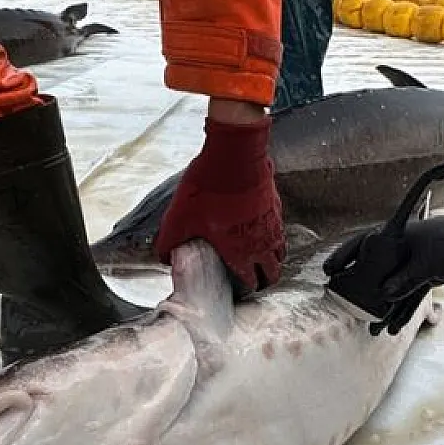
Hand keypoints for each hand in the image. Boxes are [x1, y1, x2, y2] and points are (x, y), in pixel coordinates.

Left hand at [153, 110, 284, 292]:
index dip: (246, 288)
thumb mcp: (178, 218)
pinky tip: (262, 227)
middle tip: (257, 280)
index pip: (250, 280)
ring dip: (273, 258)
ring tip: (263, 259)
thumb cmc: (207, 188)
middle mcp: (261, 241)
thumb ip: (169, 243)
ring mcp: (272, 223)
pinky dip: (274, 234)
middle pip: (273, 271)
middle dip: (265, 279)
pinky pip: (279, 226)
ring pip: (280, 251)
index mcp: (239, 251)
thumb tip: (163, 257)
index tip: (240, 290)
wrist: (234, 154)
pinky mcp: (275, 203)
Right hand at [324, 210, 443, 334]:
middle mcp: (400, 250)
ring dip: (385, 308)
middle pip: (375, 271)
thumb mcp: (429, 262)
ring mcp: (412, 264)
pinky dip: (403, 310)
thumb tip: (384, 294)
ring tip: (374, 329)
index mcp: (396, 236)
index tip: (330, 272)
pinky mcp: (425, 276)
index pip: (362, 244)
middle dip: (363, 292)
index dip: (344, 257)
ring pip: (392, 287)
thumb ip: (406, 279)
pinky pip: (409, 295)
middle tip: (351, 310)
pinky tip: (395, 327)